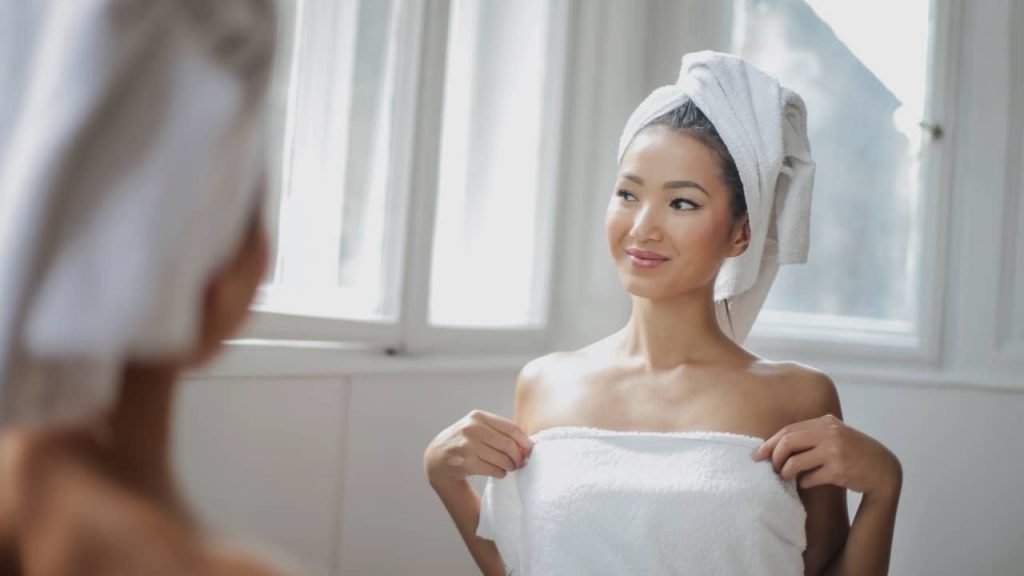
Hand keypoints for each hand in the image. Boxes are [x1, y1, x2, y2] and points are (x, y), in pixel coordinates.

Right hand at [424, 410, 533, 488]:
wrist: (437, 457)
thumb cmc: (464, 441)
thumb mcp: (477, 427)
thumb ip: (498, 431)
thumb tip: (526, 444)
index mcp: (478, 417)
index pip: (511, 428)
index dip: (524, 440)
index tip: (530, 449)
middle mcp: (472, 429)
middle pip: (508, 444)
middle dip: (518, 456)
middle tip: (520, 462)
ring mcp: (467, 446)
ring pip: (501, 459)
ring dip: (510, 466)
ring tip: (510, 467)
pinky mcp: (464, 463)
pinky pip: (492, 470)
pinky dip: (500, 473)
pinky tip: (499, 472)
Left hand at [752, 414, 901, 499]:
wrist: (883, 469)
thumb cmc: (853, 452)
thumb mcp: (835, 434)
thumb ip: (812, 434)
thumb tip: (777, 445)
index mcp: (826, 422)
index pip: (788, 430)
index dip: (770, 443)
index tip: (758, 454)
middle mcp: (829, 433)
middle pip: (787, 443)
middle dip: (774, 457)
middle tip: (772, 468)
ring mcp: (834, 452)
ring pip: (794, 462)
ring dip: (785, 472)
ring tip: (785, 476)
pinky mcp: (838, 471)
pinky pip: (809, 478)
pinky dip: (803, 482)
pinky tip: (805, 482)